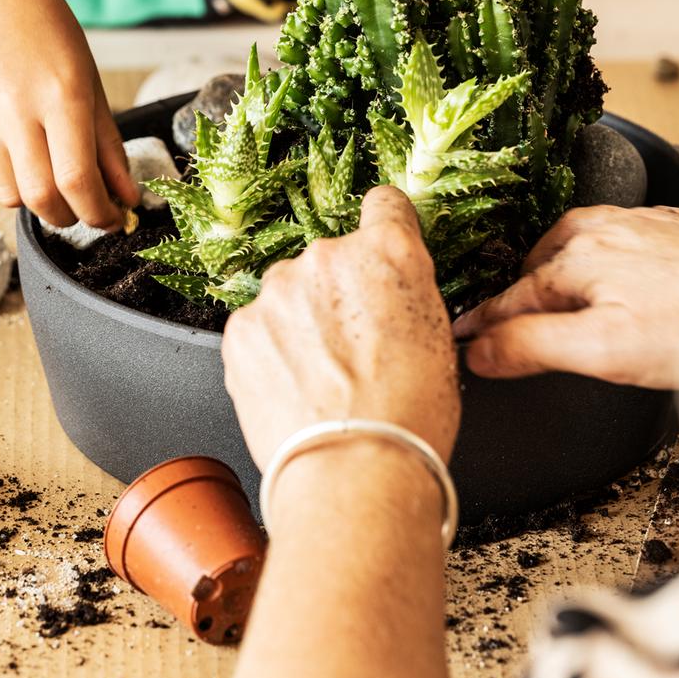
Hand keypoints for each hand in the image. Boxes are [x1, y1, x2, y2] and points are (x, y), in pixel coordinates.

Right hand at [0, 0, 136, 229]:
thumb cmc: (46, 33)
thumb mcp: (89, 81)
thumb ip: (108, 145)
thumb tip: (126, 199)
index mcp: (60, 95)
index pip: (78, 181)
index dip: (100, 214)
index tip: (113, 220)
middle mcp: (14, 111)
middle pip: (42, 199)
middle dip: (70, 217)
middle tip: (85, 207)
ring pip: (11, 197)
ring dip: (38, 202)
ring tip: (53, 175)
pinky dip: (10, 185)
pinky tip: (23, 159)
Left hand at [222, 186, 459, 468]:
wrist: (354, 472)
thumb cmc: (407, 420)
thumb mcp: (437, 342)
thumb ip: (407, 297)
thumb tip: (391, 298)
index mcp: (390, 254)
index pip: (385, 205)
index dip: (384, 229)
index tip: (377, 249)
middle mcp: (329, 258)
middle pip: (331, 261)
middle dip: (338, 295)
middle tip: (353, 350)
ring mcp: (279, 291)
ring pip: (290, 296)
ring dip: (300, 324)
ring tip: (322, 381)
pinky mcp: (241, 327)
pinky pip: (257, 329)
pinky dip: (270, 353)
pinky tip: (294, 390)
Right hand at [453, 204, 678, 389]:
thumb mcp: (606, 350)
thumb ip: (535, 346)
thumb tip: (479, 350)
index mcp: (578, 257)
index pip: (511, 298)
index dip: (482, 324)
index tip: (455, 337)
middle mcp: (605, 230)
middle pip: (541, 266)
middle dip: (519, 292)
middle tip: (500, 323)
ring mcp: (645, 225)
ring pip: (580, 245)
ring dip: (558, 270)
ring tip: (550, 296)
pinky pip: (621, 238)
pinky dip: (602, 259)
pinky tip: (617, 277)